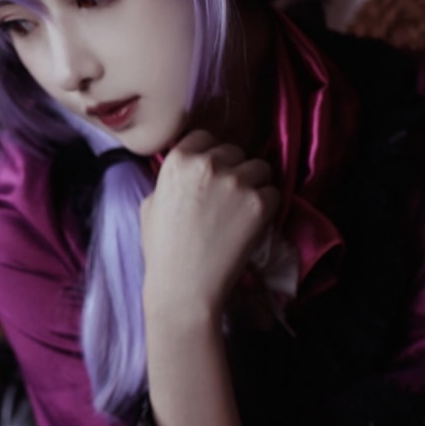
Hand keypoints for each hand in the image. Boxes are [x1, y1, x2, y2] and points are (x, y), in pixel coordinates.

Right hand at [139, 130, 276, 321]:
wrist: (183, 288)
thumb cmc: (162, 252)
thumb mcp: (151, 205)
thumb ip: (171, 181)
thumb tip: (186, 173)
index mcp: (178, 160)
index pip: (205, 137)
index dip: (211, 156)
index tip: (213, 174)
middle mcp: (208, 164)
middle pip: (236, 151)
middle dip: (235, 170)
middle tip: (229, 198)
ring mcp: (236, 182)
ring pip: (261, 168)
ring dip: (255, 185)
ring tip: (243, 211)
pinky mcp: (259, 204)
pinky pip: (274, 194)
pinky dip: (268, 208)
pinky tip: (252, 226)